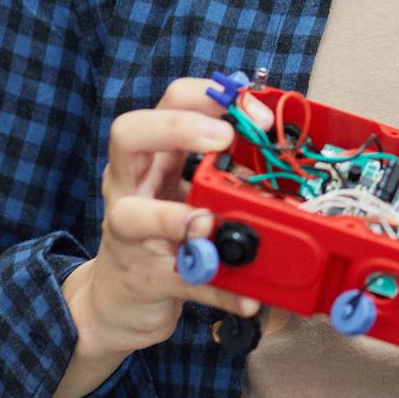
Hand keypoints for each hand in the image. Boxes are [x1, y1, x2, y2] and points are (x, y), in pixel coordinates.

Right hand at [65, 77, 270, 358]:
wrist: (119, 300)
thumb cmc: (160, 235)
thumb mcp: (191, 190)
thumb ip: (226, 170)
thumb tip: (279, 156)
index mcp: (152, 155)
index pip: (170, 102)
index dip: (211, 97)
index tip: (255, 111)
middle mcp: (129, 186)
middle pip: (128, 134)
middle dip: (178, 127)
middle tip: (224, 137)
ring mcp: (126, 235)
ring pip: (131, 215)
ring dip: (173, 218)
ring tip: (206, 222)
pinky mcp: (143, 280)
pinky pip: (178, 280)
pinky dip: (215, 288)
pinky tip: (244, 296)